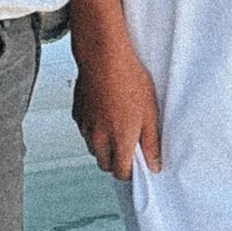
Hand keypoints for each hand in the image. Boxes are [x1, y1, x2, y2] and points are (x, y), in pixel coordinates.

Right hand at [73, 34, 163, 175]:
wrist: (104, 58)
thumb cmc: (130, 81)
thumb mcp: (150, 113)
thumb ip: (151, 143)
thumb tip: (154, 165)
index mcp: (119, 140)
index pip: (120, 173)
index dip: (130, 172)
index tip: (137, 163)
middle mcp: (99, 138)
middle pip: (104, 164)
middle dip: (115, 161)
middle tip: (128, 144)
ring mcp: (85, 126)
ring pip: (93, 148)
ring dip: (103, 146)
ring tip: (116, 125)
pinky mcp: (77, 113)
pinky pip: (85, 131)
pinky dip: (94, 129)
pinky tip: (105, 112)